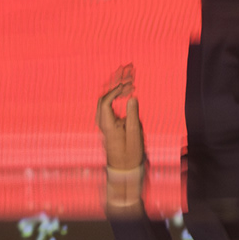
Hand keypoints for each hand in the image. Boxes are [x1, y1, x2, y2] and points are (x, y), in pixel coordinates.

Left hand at [97, 63, 146, 215]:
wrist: (124, 171)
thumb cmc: (130, 155)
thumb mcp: (134, 135)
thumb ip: (133, 115)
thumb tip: (132, 97)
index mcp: (107, 125)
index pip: (105, 102)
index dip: (114, 91)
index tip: (127, 87)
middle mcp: (104, 123)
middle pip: (105, 97)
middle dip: (116, 82)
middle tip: (127, 68)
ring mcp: (107, 124)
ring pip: (108, 100)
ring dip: (118, 86)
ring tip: (128, 73)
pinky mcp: (111, 125)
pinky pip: (112, 105)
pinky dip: (119, 95)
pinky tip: (127, 89)